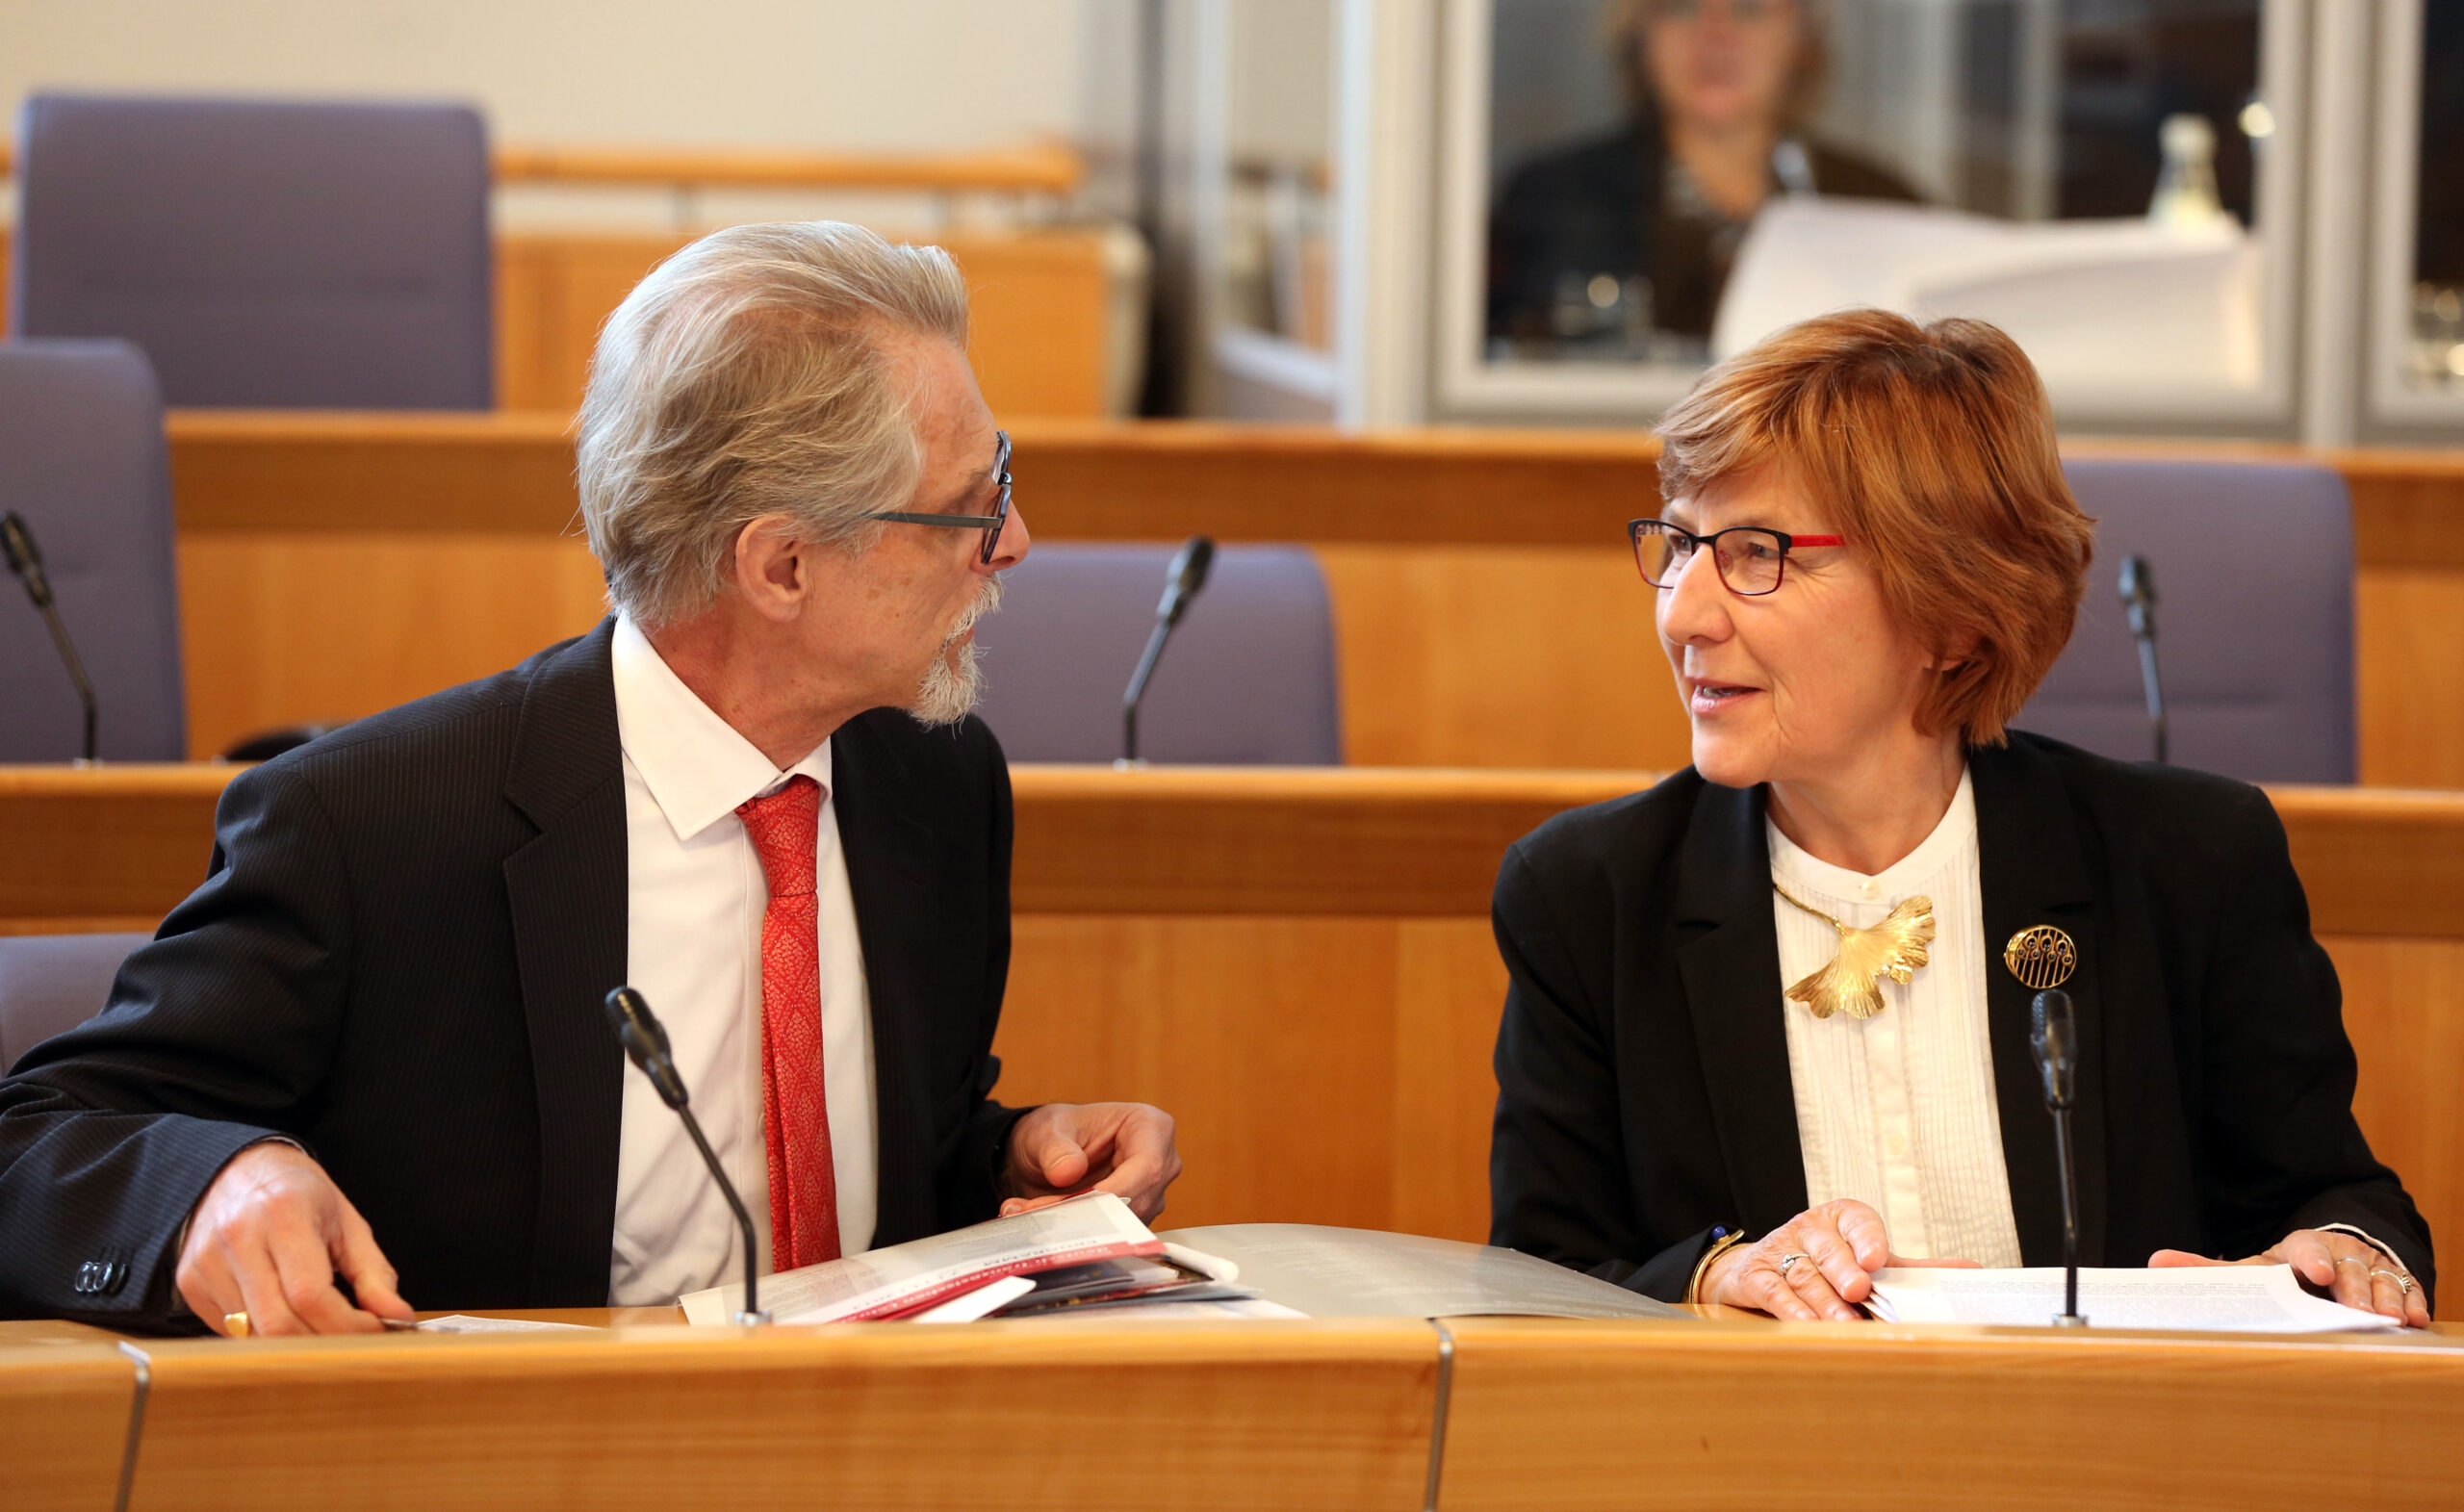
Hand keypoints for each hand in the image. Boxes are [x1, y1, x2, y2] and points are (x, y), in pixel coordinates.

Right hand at [176, 1142, 413, 1335]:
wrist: (238, 1171)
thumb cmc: (299, 1196)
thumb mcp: (346, 1223)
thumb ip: (374, 1274)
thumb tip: (398, 1318)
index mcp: (283, 1213)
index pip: (310, 1294)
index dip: (346, 1325)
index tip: (374, 1331)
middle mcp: (238, 1237)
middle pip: (277, 1324)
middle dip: (322, 1344)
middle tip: (351, 1343)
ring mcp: (206, 1262)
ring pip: (252, 1334)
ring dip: (294, 1345)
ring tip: (322, 1330)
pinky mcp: (190, 1282)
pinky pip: (229, 1330)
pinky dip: (263, 1337)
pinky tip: (284, 1317)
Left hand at [998, 1102, 1181, 1222]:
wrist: (1046, 1151)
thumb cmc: (1057, 1132)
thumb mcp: (1047, 1132)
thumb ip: (1055, 1150)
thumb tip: (1068, 1171)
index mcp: (1150, 1126)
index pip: (1148, 1167)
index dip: (1117, 1191)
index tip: (1080, 1204)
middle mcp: (1161, 1161)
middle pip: (1139, 1200)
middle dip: (1092, 1213)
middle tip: (1042, 1213)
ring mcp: (1151, 1192)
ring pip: (1126, 1223)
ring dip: (1081, 1226)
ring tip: (1037, 1214)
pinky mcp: (1135, 1216)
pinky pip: (1115, 1234)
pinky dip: (1081, 1233)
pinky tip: (1051, 1223)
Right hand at [1701, 1198, 1980, 1320]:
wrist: (1763, 1270)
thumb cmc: (1828, 1267)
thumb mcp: (1867, 1262)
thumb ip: (1913, 1271)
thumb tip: (1971, 1271)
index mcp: (1841, 1219)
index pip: (1857, 1221)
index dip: (1867, 1238)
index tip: (1877, 1259)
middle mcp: (1808, 1229)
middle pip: (1827, 1249)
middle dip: (1843, 1269)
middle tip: (1859, 1290)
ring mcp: (1779, 1251)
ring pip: (1803, 1275)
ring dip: (1823, 1301)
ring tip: (1843, 1324)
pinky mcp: (1755, 1276)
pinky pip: (1773, 1292)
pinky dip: (1790, 1310)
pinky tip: (1806, 1325)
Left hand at [2151, 1229, 2428, 1327]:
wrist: (2334, 1258)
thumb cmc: (2288, 1271)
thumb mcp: (2255, 1268)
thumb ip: (2210, 1270)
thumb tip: (2157, 1263)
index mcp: (2300, 1248)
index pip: (2306, 1248)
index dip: (2313, 1259)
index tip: (2317, 1273)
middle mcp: (2338, 1254)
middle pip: (2348, 1268)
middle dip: (2355, 1288)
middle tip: (2361, 1312)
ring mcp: (2370, 1268)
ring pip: (2381, 1281)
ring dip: (2384, 1299)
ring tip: (2387, 1320)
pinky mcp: (2398, 1284)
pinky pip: (2410, 1291)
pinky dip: (2413, 1303)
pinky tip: (2415, 1319)